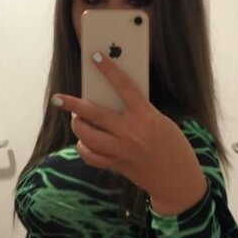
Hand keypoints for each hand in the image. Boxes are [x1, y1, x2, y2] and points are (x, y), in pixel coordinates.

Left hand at [51, 51, 207, 214]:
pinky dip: (84, 148)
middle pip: (95, 114)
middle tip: (59, 98)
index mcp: (147, 117)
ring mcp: (123, 151)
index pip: (124, 87)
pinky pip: (92, 156)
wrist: (178, 180)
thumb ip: (138, 112)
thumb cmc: (173, 145)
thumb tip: (110, 102)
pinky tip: (84, 142)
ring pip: (88, 136)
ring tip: (75, 120)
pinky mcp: (118, 165)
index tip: (95, 57)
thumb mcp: (160, 122)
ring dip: (77, 126)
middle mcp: (132, 133)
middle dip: (73, 105)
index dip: (109, 70)